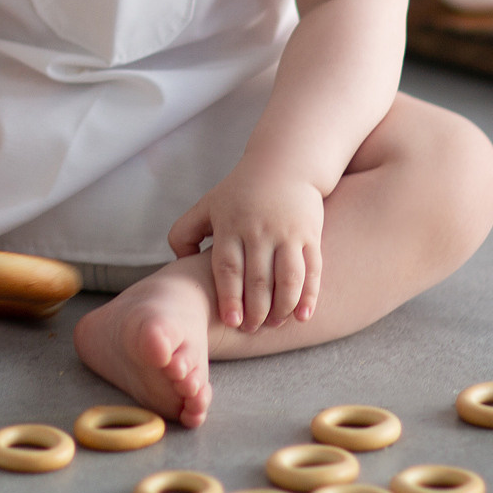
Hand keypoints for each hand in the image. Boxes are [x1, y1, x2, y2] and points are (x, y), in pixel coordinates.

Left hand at [167, 159, 323, 332]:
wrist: (283, 164)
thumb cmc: (240, 191)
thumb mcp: (207, 205)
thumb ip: (185, 231)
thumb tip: (181, 262)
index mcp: (230, 224)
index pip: (228, 267)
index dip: (229, 297)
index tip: (231, 321)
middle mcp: (259, 229)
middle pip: (258, 279)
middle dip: (255, 310)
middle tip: (250, 328)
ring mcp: (287, 232)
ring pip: (287, 279)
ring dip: (282, 307)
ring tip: (274, 323)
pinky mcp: (310, 234)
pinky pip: (312, 270)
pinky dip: (309, 296)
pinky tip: (302, 315)